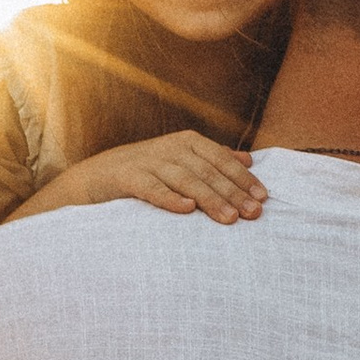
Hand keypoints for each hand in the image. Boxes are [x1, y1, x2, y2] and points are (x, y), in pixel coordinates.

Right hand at [51, 134, 264, 222]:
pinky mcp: (128, 178)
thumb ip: (213, 158)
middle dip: (233, 193)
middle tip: (253, 214)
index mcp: (187, 141)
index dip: (243, 178)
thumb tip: (248, 160)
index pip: (221, 159)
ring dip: (210, 199)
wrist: (96, 176)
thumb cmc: (147, 171)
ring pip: (185, 180)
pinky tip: (187, 210)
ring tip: (230, 218)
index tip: (262, 198)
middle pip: (207, 171)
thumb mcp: (181, 159)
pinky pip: (152, 189)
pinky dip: (170, 198)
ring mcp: (148, 162)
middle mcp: (170, 148)